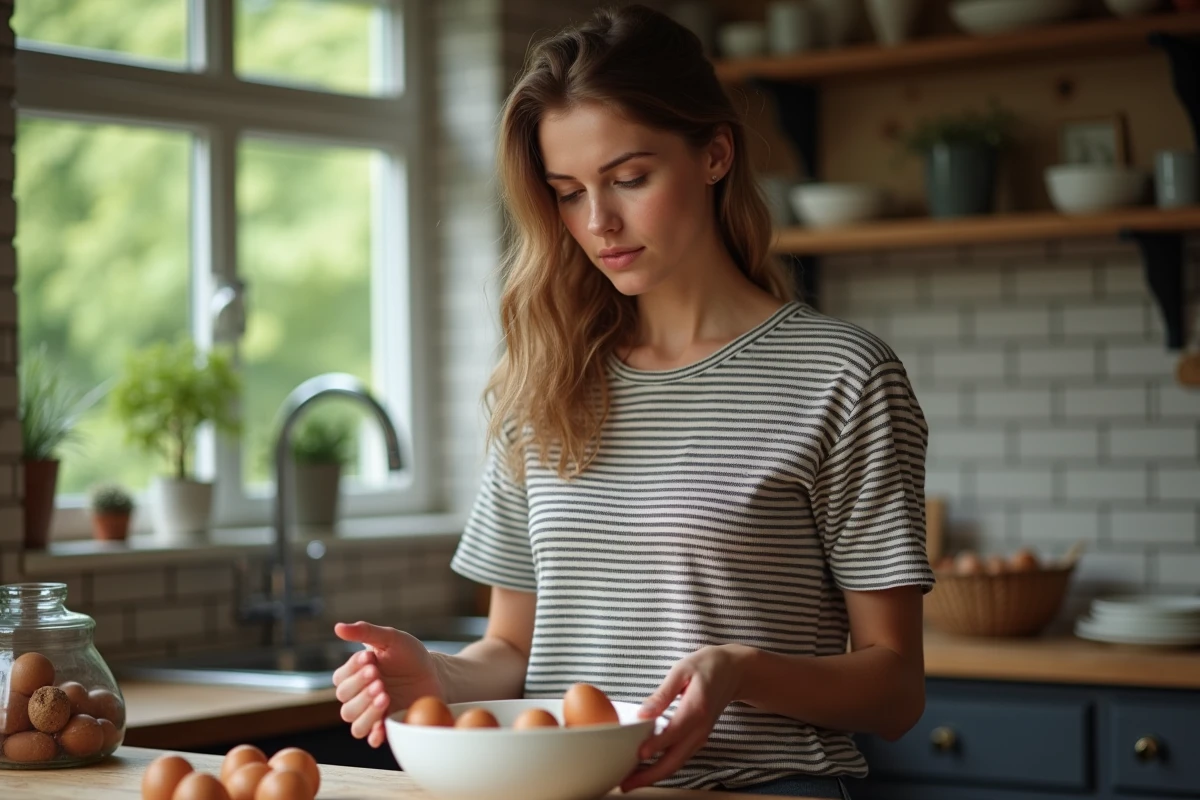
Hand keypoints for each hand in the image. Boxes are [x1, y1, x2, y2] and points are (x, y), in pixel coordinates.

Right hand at [332, 621, 443, 747]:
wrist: (436, 673)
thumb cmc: (410, 655)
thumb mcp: (391, 638)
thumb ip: (366, 632)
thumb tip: (338, 627)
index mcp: (356, 675)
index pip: (340, 678)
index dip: (352, 669)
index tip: (370, 658)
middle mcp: (360, 696)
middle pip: (345, 701)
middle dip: (360, 689)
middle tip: (379, 677)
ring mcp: (373, 713)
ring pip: (354, 723)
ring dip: (366, 710)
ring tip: (384, 695)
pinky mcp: (387, 726)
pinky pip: (372, 739)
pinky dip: (374, 735)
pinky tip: (382, 725)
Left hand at [620, 644, 749, 792]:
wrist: (734, 672)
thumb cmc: (707, 667)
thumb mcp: (682, 670)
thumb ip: (663, 694)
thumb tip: (643, 713)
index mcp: (697, 708)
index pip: (675, 732)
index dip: (657, 744)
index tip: (639, 754)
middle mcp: (700, 728)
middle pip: (676, 759)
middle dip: (650, 775)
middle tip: (625, 784)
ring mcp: (701, 736)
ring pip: (678, 763)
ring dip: (655, 776)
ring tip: (630, 782)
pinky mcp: (698, 739)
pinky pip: (681, 758)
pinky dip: (664, 768)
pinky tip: (646, 769)